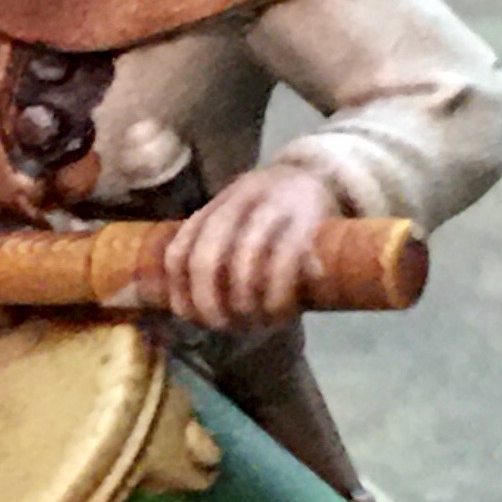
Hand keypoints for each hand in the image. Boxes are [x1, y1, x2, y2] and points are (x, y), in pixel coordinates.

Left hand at [162, 165, 337, 329]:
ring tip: (251, 322)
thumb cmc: (272, 211)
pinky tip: (277, 313)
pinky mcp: (307, 221)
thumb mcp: (236, 218)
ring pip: (243, 260)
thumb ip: (212, 249)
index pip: (179, 252)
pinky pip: (284, 264)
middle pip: (205, 258)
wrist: (322, 176)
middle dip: (208, 302)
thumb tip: (188, 306)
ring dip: (243, 302)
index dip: (179, 292)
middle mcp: (237, 202)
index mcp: (214, 206)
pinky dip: (276, 296)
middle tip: (221, 326)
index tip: (191, 318)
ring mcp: (272, 208)